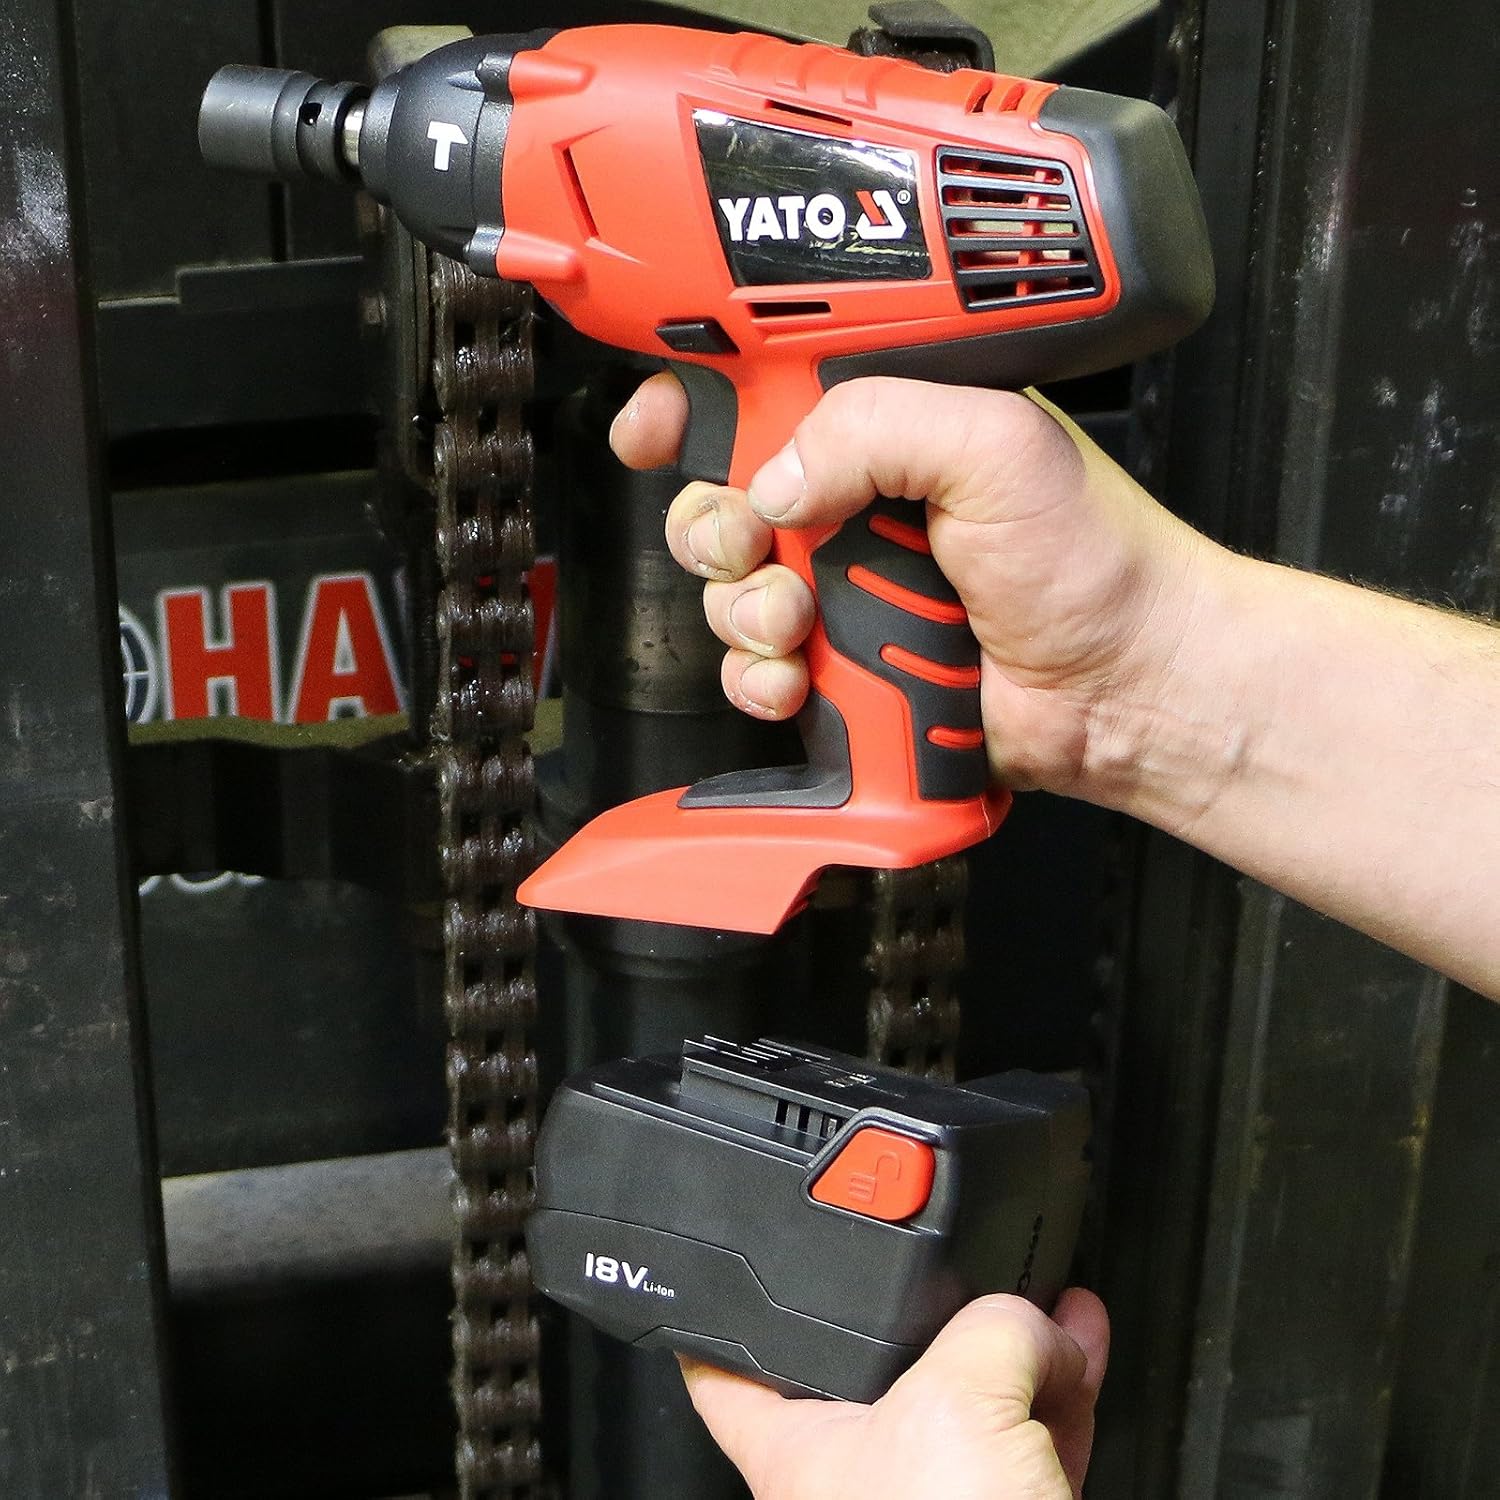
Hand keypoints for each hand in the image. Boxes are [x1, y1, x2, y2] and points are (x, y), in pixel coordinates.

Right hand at [610, 371, 1214, 803]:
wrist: (1125, 690)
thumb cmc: (1096, 561)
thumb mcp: (995, 444)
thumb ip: (876, 426)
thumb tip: (774, 479)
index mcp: (889, 426)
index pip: (760, 395)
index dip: (692, 407)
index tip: (656, 430)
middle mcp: (857, 504)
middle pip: (721, 499)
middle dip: (715, 528)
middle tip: (756, 544)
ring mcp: (845, 589)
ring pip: (729, 592)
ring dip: (744, 611)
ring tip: (800, 622)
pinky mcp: (842, 667)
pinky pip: (754, 672)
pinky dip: (758, 680)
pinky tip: (797, 678)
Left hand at [681, 1289, 1108, 1499]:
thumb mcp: (956, 1404)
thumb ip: (992, 1330)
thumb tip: (1039, 1323)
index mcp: (802, 1451)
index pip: (733, 1371)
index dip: (729, 1319)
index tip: (731, 1276)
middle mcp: (860, 1475)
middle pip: (884, 1365)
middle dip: (937, 1308)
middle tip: (963, 1261)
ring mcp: (932, 1498)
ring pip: (967, 1400)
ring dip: (1016, 1343)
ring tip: (1051, 1296)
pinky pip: (1025, 1440)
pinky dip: (1055, 1394)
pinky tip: (1081, 1351)